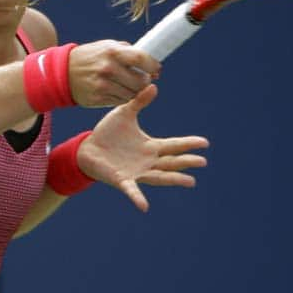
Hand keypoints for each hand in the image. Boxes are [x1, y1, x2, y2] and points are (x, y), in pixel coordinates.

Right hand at [68, 40, 160, 107]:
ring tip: (130, 85)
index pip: (142, 58)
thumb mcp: (106, 47)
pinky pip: (121, 101)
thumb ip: (128, 52)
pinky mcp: (99, 98)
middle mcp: (108, 68)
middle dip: (146, 81)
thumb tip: (151, 64)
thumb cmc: (90, 57)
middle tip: (143, 79)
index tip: (156, 68)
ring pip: (133, 94)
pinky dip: (124, 97)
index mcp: (112, 52)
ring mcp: (103, 85)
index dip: (153, 65)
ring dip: (136, 91)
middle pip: (141, 81)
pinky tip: (119, 90)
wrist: (63, 72)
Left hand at [77, 84, 208, 211]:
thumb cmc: (108, 132)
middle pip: (171, 162)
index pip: (174, 146)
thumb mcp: (125, 114)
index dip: (189, 144)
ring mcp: (136, 172)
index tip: (205, 143)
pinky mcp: (122, 180)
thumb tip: (153, 85)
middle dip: (186, 162)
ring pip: (159, 177)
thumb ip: (139, 102)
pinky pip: (132, 190)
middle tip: (202, 161)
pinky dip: (138, 198)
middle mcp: (148, 161)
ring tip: (190, 181)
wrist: (87, 148)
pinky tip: (144, 207)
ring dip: (174, 179)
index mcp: (150, 146)